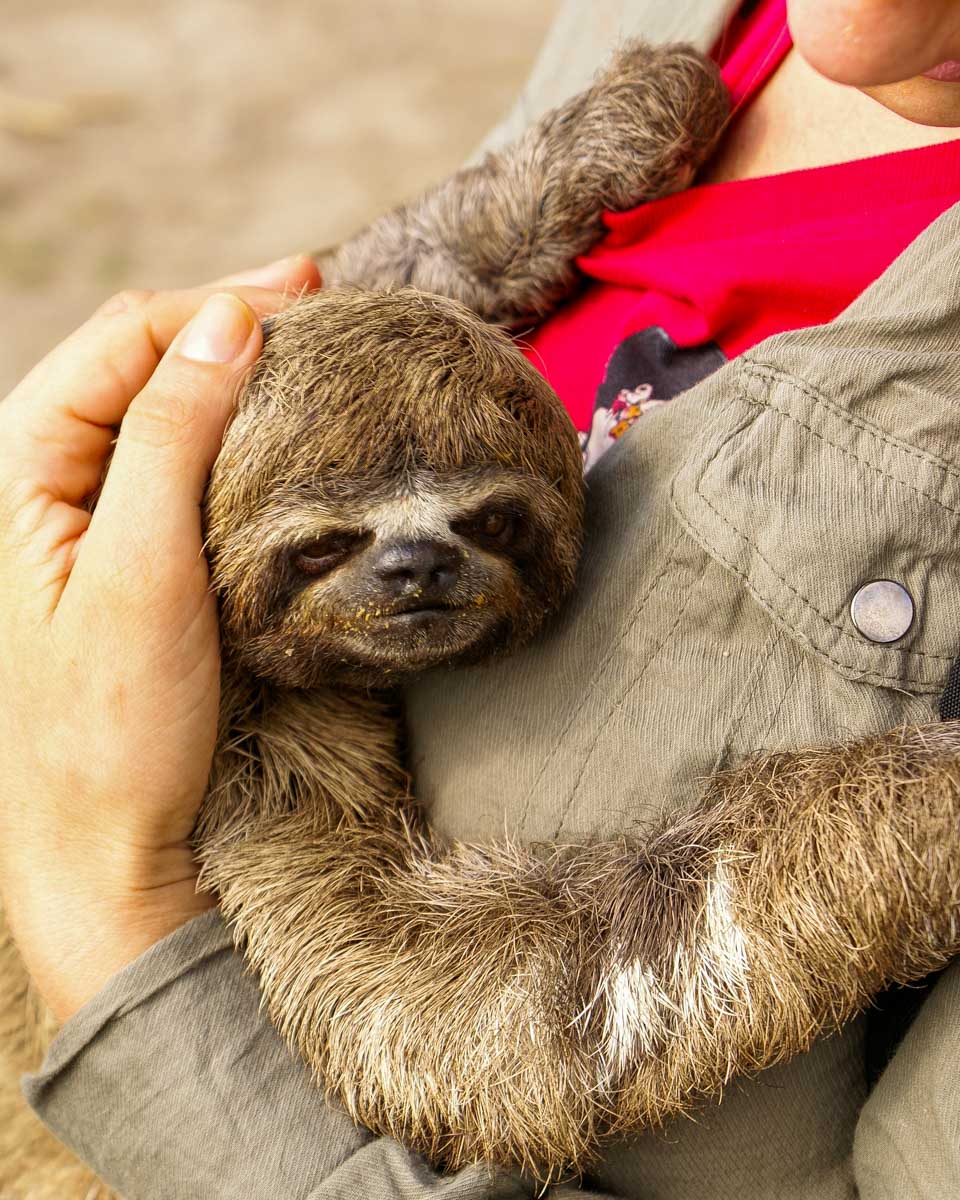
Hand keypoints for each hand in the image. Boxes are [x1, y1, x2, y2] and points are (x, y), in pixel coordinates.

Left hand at [0, 254, 320, 1021]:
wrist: (106, 844)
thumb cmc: (110, 724)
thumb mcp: (140, 570)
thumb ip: (169, 437)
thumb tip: (228, 321)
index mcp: (19, 468)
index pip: (121, 340)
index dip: (212, 302)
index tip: (308, 290)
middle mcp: (46, 480)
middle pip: (139, 361)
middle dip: (228, 325)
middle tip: (325, 309)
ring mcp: (91, 518)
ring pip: (164, 410)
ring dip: (236, 376)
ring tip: (312, 355)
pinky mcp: (133, 556)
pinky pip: (182, 467)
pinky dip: (238, 436)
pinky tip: (282, 431)